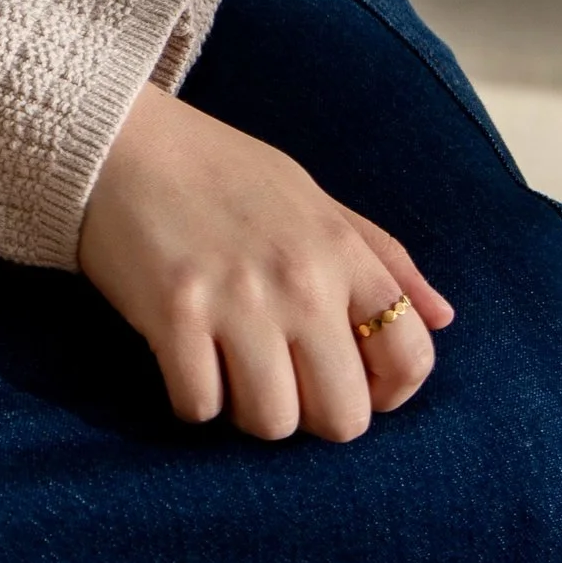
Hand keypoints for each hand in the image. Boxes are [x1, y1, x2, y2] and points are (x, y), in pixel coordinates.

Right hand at [78, 82, 453, 441]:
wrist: (117, 138)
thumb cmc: (218, 169)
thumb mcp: (311, 196)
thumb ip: (381, 256)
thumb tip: (443, 319)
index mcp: (340, 248)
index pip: (410, 354)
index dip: (390, 392)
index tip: (354, 384)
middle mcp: (300, 278)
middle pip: (343, 417)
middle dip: (313, 415)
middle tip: (280, 380)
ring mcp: (238, 299)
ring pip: (273, 424)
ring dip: (248, 410)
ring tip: (228, 366)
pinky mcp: (175, 315)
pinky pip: (201, 408)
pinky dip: (193, 397)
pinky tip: (184, 357)